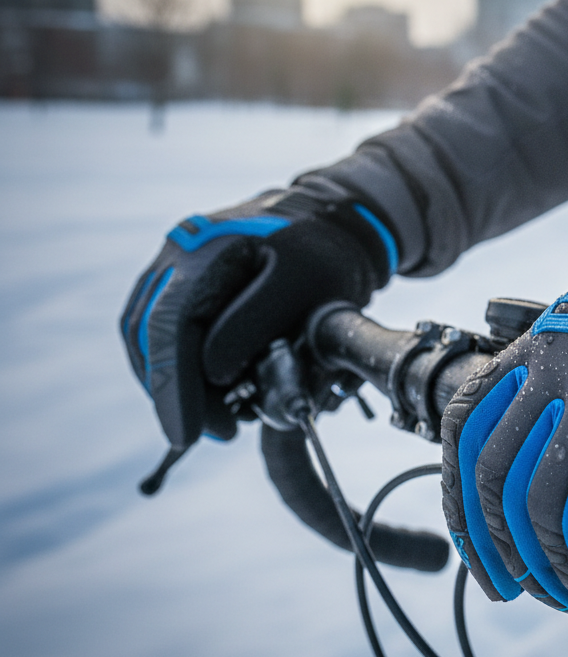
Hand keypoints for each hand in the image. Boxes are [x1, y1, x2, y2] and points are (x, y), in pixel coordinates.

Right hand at [120, 178, 396, 452]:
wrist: (328, 220)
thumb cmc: (322, 253)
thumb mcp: (306, 285)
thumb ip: (255, 323)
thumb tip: (212, 373)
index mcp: (205, 248)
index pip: (172, 324)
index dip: (174, 385)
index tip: (187, 435)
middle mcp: (177, 254)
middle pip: (150, 334)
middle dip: (178, 393)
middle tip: (222, 431)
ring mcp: (174, 266)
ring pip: (150, 337)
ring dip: (178, 385)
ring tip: (224, 417)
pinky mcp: (181, 283)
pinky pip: (165, 332)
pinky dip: (184, 368)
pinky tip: (215, 393)